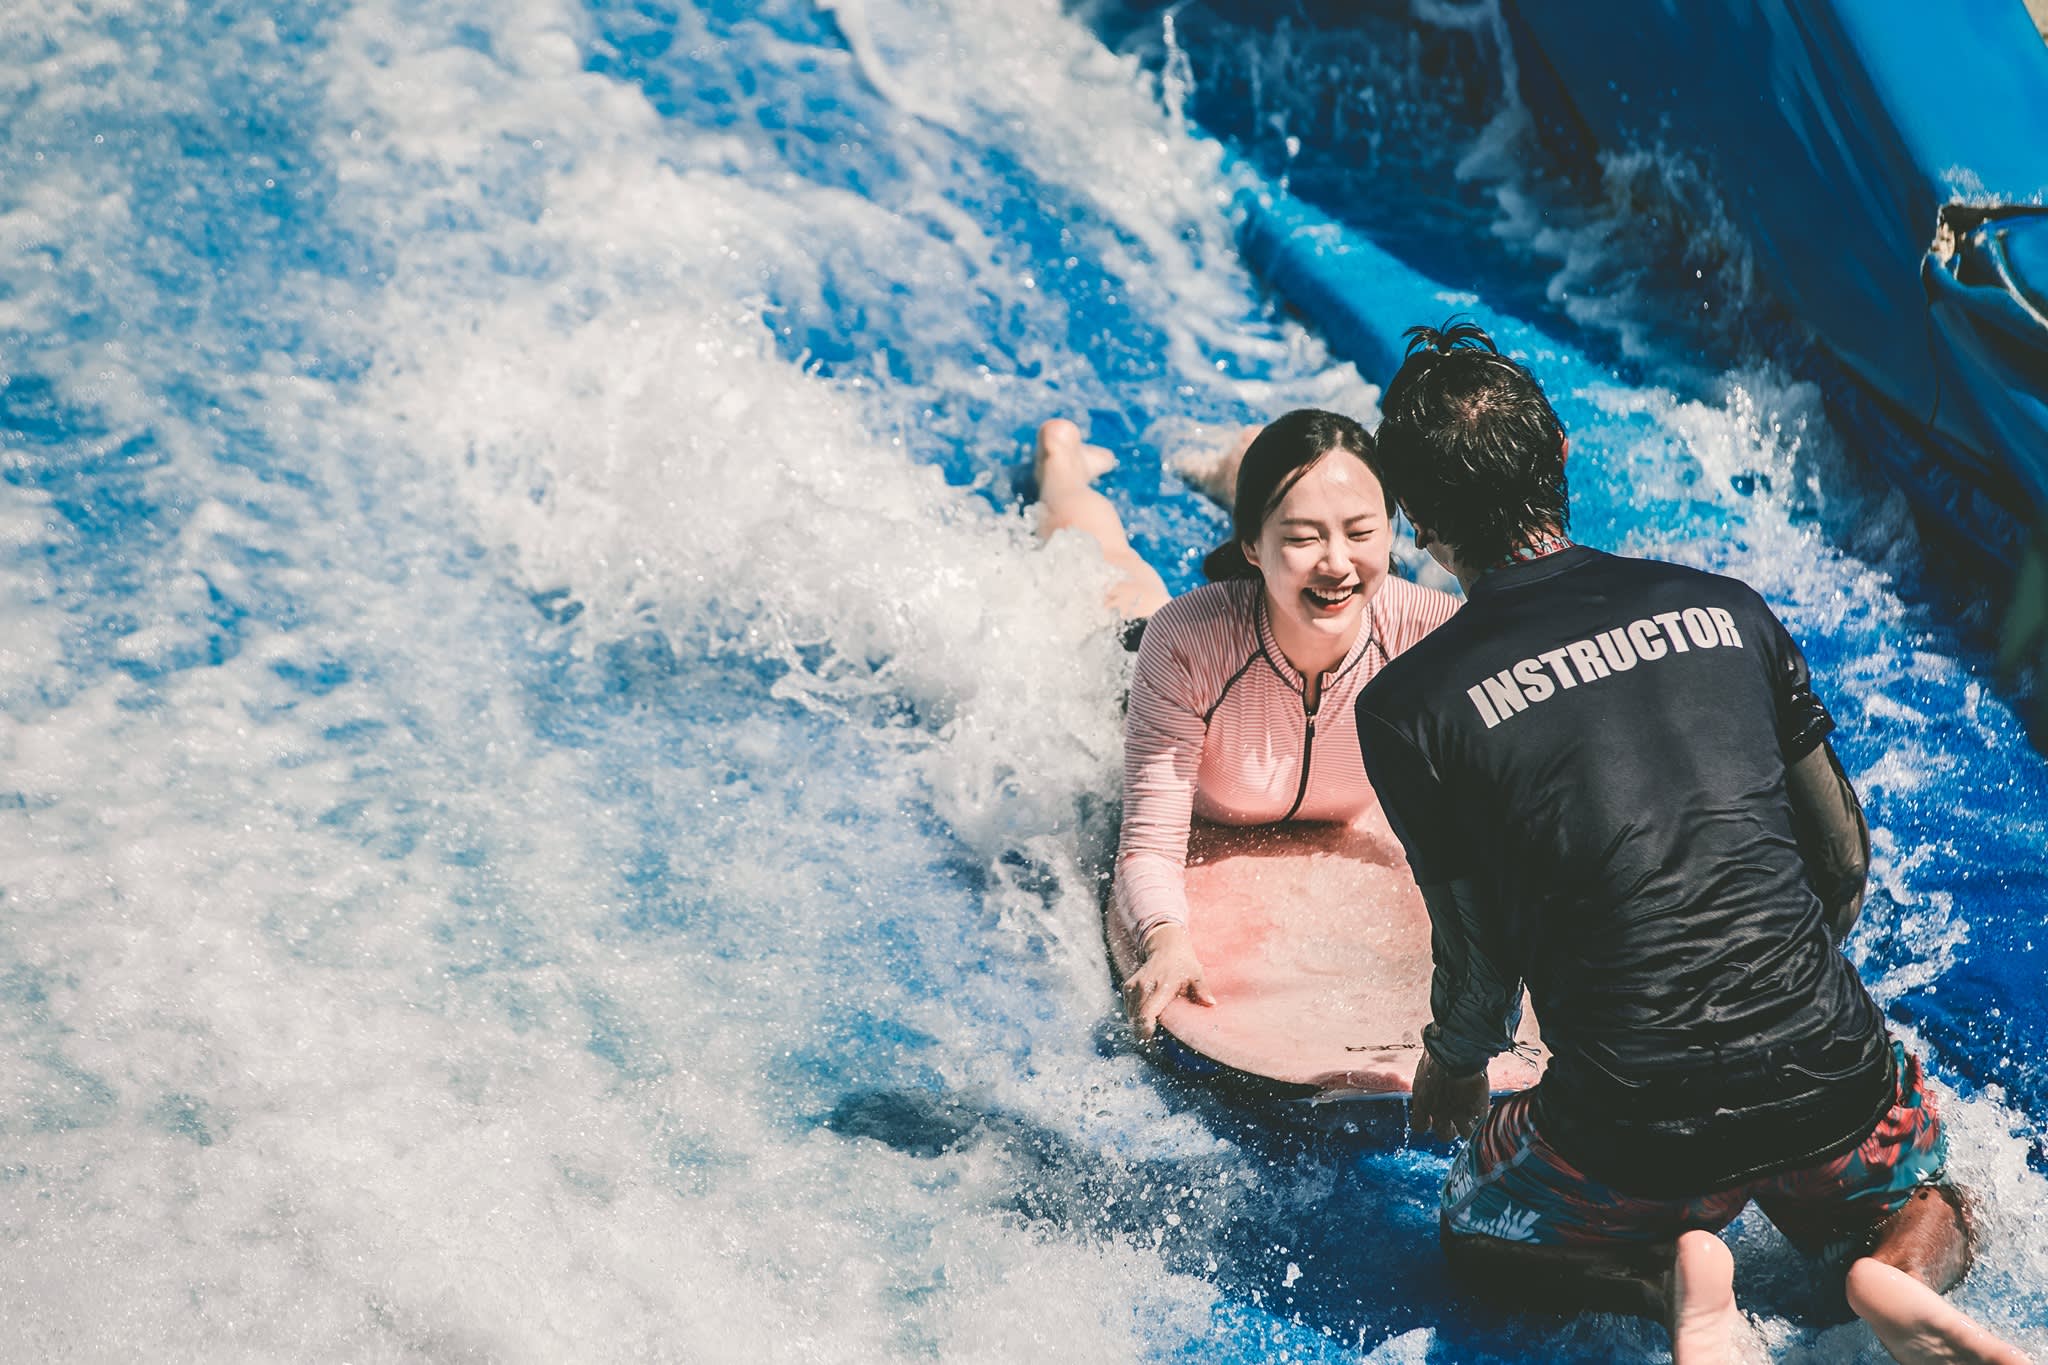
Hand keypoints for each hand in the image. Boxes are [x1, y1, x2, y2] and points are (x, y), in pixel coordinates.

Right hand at [1123, 923, 1216, 1040]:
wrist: (1166, 946)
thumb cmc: (1184, 964)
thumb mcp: (1196, 975)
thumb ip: (1202, 990)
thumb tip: (1211, 1003)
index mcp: (1159, 987)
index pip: (1146, 1015)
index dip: (1146, 1033)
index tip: (1155, 1045)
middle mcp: (1142, 987)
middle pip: (1136, 1020)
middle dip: (1144, 1036)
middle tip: (1157, 1049)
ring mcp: (1133, 987)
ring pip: (1131, 1017)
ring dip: (1139, 1028)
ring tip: (1153, 1037)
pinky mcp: (1128, 987)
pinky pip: (1129, 1010)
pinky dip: (1136, 1019)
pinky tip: (1148, 1022)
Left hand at [1410, 1048, 1490, 1140]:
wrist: (1457, 1051)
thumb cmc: (1439, 1053)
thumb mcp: (1425, 1071)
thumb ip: (1426, 1085)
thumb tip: (1425, 1081)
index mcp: (1422, 1101)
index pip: (1419, 1127)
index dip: (1427, 1124)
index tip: (1432, 1118)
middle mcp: (1438, 1112)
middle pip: (1443, 1136)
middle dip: (1450, 1129)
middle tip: (1456, 1119)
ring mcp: (1458, 1114)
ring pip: (1464, 1134)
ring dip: (1468, 1126)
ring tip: (1472, 1113)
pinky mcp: (1476, 1111)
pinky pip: (1480, 1122)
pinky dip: (1481, 1116)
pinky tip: (1481, 1104)